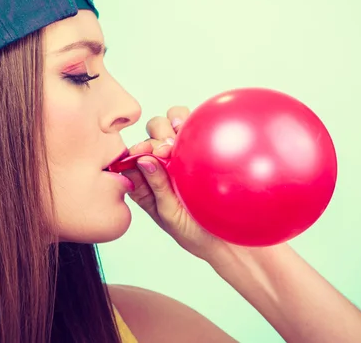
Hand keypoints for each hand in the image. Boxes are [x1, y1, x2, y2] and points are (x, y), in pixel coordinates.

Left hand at [122, 106, 225, 261]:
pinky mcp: (202, 147)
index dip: (136, 150)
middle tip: (166, 150)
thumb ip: (157, 187)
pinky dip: (191, 122)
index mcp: (146, 183)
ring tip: (179, 137)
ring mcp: (183, 154)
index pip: (132, 157)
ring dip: (171, 126)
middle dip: (155, 138)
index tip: (144, 151)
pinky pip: (193, 126)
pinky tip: (195, 129)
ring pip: (169, 124)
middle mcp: (162, 165)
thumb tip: (143, 160)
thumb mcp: (170, 214)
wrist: (228, 239)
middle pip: (150, 136)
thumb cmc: (194, 232)